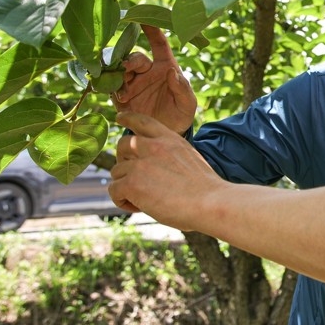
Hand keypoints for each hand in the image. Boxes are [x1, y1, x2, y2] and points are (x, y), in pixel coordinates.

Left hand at [110, 112, 223, 229]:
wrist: (210, 202)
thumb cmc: (205, 189)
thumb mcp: (189, 160)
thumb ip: (169, 157)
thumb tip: (153, 169)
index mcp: (170, 139)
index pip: (143, 121)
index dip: (129, 118)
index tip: (120, 118)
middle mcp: (154, 147)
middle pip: (123, 145)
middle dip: (123, 160)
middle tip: (135, 178)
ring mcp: (141, 164)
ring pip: (117, 171)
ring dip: (125, 186)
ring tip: (143, 200)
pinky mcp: (132, 182)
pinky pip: (114, 190)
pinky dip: (122, 201)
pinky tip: (139, 207)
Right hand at [112, 25, 197, 134]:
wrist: (166, 135)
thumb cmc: (181, 114)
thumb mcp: (188, 104)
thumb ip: (183, 88)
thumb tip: (172, 72)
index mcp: (165, 66)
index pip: (159, 44)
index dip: (152, 30)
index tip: (143, 18)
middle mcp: (147, 71)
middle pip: (135, 57)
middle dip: (131, 60)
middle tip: (128, 68)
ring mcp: (132, 83)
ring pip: (120, 69)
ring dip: (118, 73)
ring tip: (122, 85)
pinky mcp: (120, 97)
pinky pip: (110, 87)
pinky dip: (111, 87)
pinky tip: (120, 96)